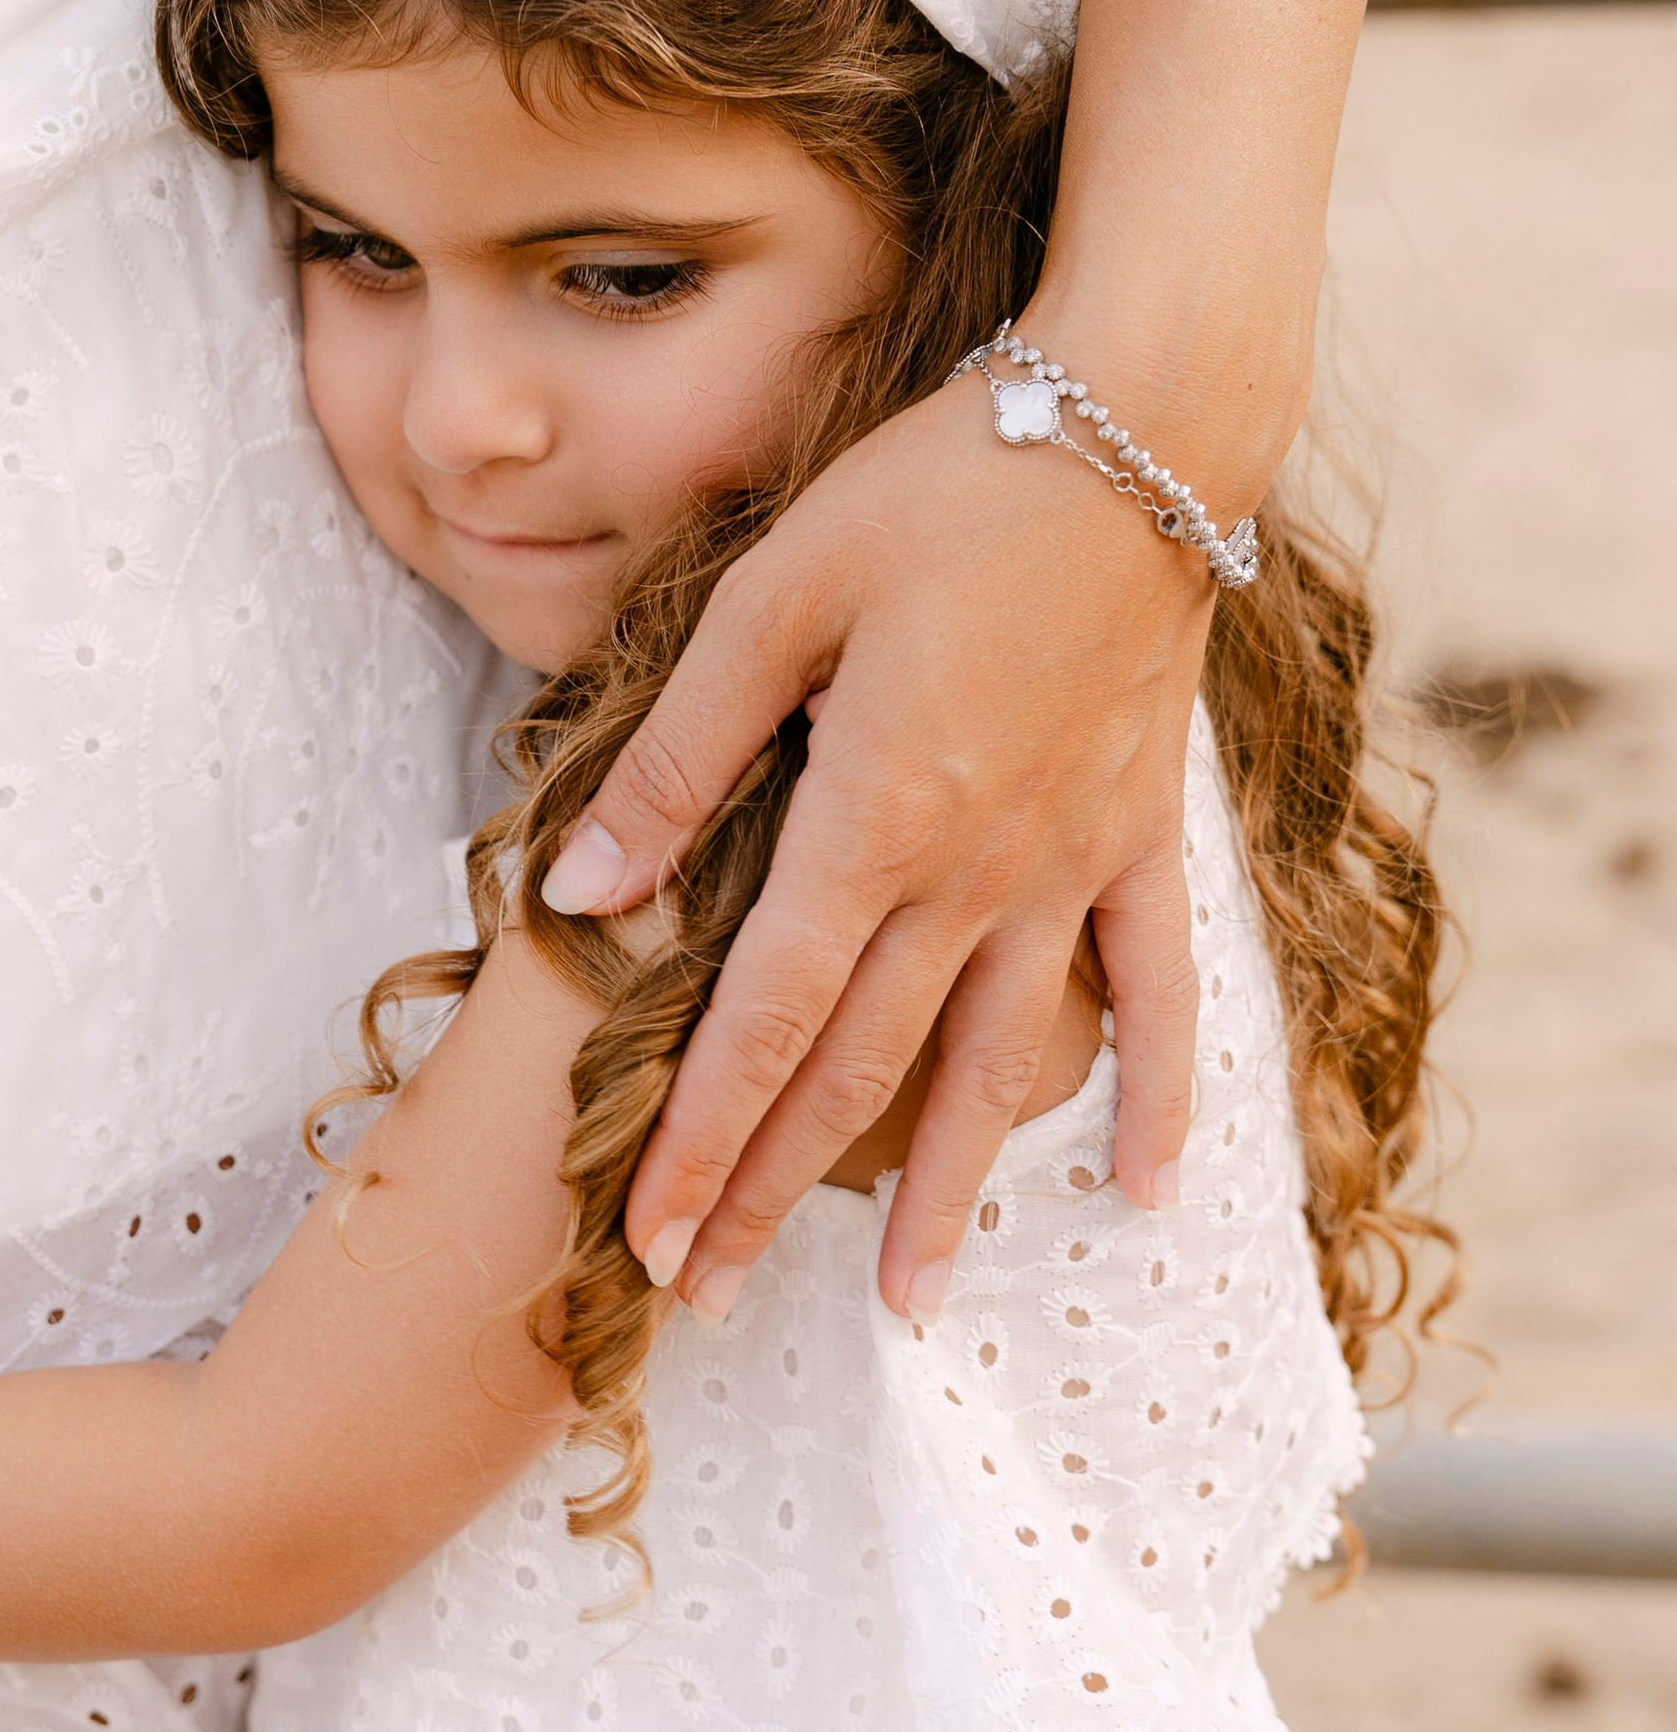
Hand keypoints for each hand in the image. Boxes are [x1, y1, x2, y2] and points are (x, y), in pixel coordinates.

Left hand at [545, 369, 1208, 1320]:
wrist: (1135, 425)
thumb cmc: (935, 488)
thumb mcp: (771, 597)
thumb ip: (679, 758)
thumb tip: (577, 890)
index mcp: (870, 819)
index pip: (763, 1023)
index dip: (699, 1141)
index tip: (645, 1238)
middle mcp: (975, 872)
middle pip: (857, 1072)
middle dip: (772, 1196)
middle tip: (706, 1302)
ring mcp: (1070, 864)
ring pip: (996, 1067)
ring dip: (941, 1193)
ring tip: (900, 1306)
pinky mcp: (1141, 835)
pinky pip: (1153, 991)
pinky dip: (1150, 1093)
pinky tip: (1143, 1189)